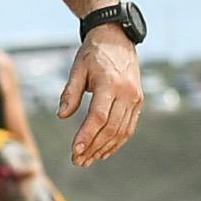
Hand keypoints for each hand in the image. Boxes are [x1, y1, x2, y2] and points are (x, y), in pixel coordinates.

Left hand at [58, 29, 143, 165]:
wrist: (117, 38)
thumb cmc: (93, 54)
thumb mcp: (77, 69)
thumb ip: (70, 93)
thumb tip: (62, 116)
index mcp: (110, 83)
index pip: (98, 116)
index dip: (86, 135)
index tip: (74, 151)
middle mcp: (127, 93)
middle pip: (110, 128)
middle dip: (93, 147)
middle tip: (77, 161)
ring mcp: (135, 98)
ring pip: (121, 131)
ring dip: (104, 148)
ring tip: (88, 160)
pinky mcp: (138, 102)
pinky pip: (129, 127)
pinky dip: (116, 142)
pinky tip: (104, 151)